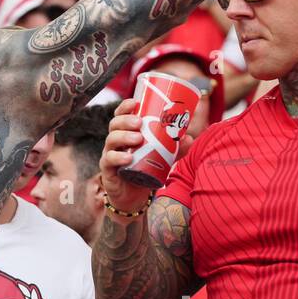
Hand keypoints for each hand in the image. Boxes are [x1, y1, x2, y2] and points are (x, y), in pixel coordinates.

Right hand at [98, 97, 192, 213]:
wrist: (133, 195)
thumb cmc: (144, 170)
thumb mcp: (162, 157)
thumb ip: (175, 148)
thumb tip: (189, 138)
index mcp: (125, 133)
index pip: (121, 115)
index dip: (125, 107)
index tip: (135, 102)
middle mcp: (115, 142)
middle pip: (114, 125)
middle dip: (126, 120)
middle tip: (140, 122)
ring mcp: (109, 155)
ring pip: (111, 140)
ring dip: (123, 136)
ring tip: (137, 138)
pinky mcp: (108, 170)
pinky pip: (108, 160)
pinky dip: (117, 158)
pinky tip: (128, 158)